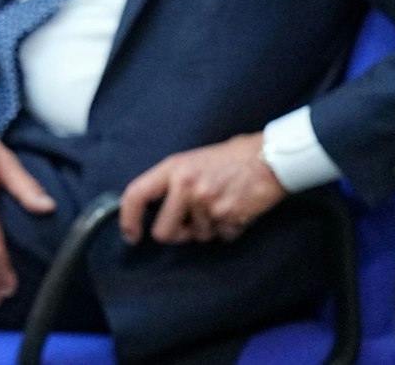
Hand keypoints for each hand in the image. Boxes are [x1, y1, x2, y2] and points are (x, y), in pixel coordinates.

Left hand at [119, 132, 286, 245]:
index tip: (131, 235)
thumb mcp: (189, 162)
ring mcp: (207, 202)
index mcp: (172, 169)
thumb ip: (169, 185)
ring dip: (208, 228)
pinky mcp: (229, 216)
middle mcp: (186, 185)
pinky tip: (236, 209)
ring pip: (197, 237)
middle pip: (164, 232)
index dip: (128, 219)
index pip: (136, 194)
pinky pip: (221, 237)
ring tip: (221, 204)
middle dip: (176, 234)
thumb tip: (153, 214)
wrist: (266, 158)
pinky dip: (228, 229)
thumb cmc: (226, 160)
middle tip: (190, 223)